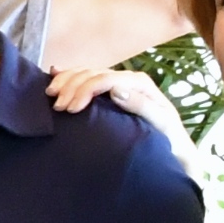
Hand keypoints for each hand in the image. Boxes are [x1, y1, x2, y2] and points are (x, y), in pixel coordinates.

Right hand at [49, 65, 192, 154]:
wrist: (172, 149)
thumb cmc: (168, 140)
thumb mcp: (161, 124)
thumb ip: (141, 106)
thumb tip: (116, 90)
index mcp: (139, 83)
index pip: (105, 78)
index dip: (84, 90)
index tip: (70, 109)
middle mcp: (127, 79)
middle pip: (92, 73)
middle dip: (71, 87)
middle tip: (57, 107)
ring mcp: (117, 83)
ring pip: (86, 73)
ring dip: (65, 81)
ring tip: (51, 96)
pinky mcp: (109, 91)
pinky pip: (85, 78)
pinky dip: (68, 76)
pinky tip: (54, 74)